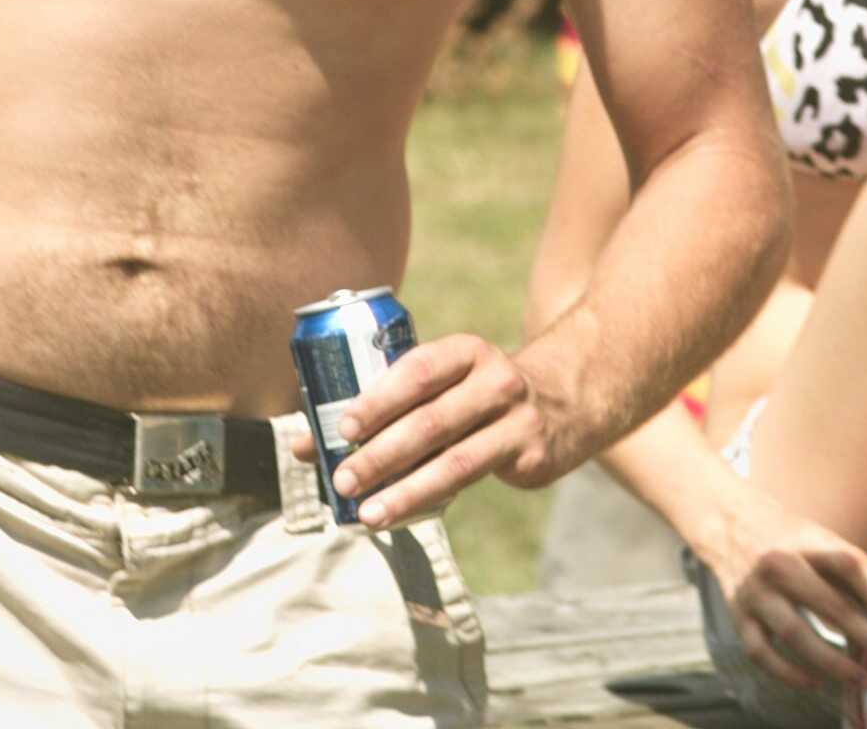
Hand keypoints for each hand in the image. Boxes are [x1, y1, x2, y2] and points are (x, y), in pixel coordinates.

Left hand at [283, 333, 569, 528]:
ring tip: (366, 512)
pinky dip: (431, 500)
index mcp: (465, 351)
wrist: (561, 404)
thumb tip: (305, 445)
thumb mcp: (442, 382)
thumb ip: (384, 405)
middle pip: (430, 421)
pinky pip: (472, 483)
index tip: (342, 426)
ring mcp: (518, 420)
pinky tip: (401, 514)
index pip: (417, 371)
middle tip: (342, 479)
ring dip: (404, 490)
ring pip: (453, 462)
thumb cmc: (473, 393)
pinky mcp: (530, 458)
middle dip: (380, 453)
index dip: (378, 399)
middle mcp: (496, 380)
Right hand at [697, 487, 866, 691]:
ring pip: (796, 633)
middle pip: (831, 605)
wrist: (727, 521)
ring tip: (861, 678)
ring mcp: (755, 591)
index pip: (850, 564)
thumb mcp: (819, 540)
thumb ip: (848, 577)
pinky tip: (813, 682)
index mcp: (805, 540)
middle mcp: (778, 564)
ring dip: (833, 662)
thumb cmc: (787, 538)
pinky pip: (760, 651)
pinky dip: (787, 673)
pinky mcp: (737, 614)